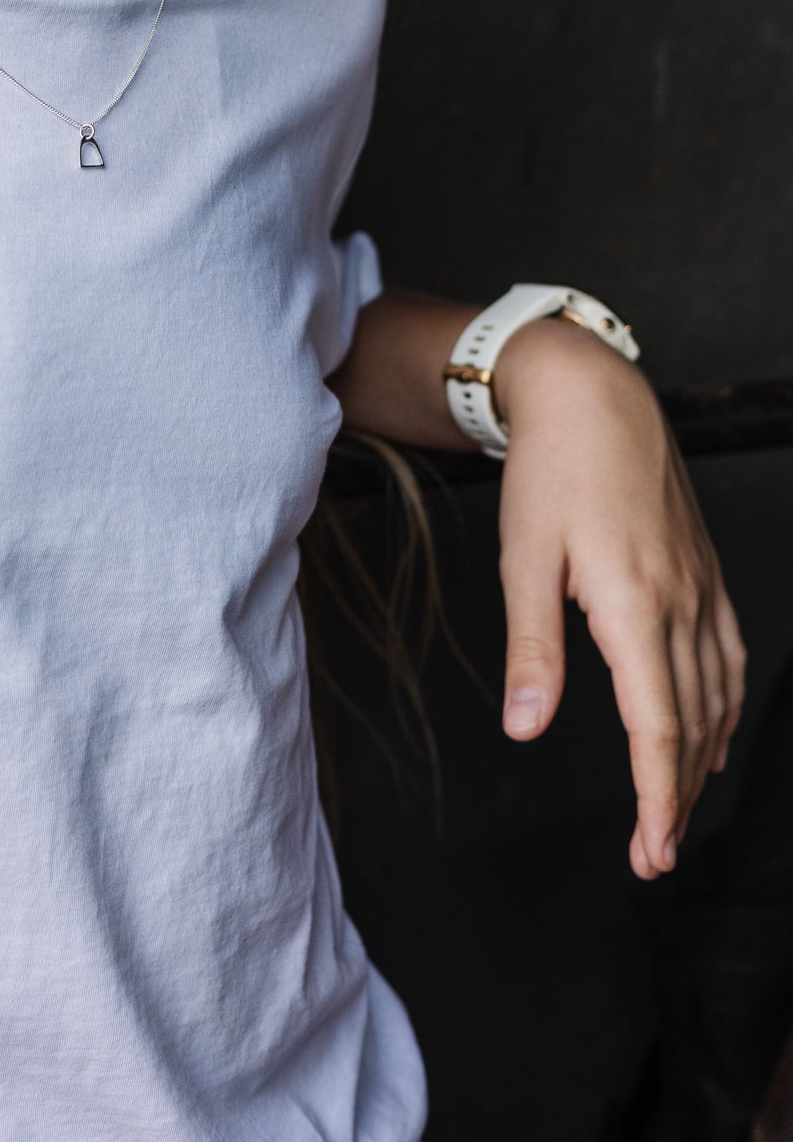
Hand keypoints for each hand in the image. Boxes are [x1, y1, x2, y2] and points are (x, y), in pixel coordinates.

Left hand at [494, 317, 745, 879]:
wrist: (594, 395)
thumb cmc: (550, 471)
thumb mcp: (524, 557)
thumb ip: (532, 648)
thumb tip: (525, 727)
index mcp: (634, 605)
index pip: (658, 728)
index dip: (658, 800)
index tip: (652, 853)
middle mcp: (681, 603)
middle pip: (692, 726)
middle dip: (677, 800)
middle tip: (656, 856)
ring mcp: (701, 587)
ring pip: (716, 696)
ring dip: (701, 762)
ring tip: (677, 812)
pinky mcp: (704, 571)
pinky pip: (727, 657)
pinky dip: (722, 708)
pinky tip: (711, 734)